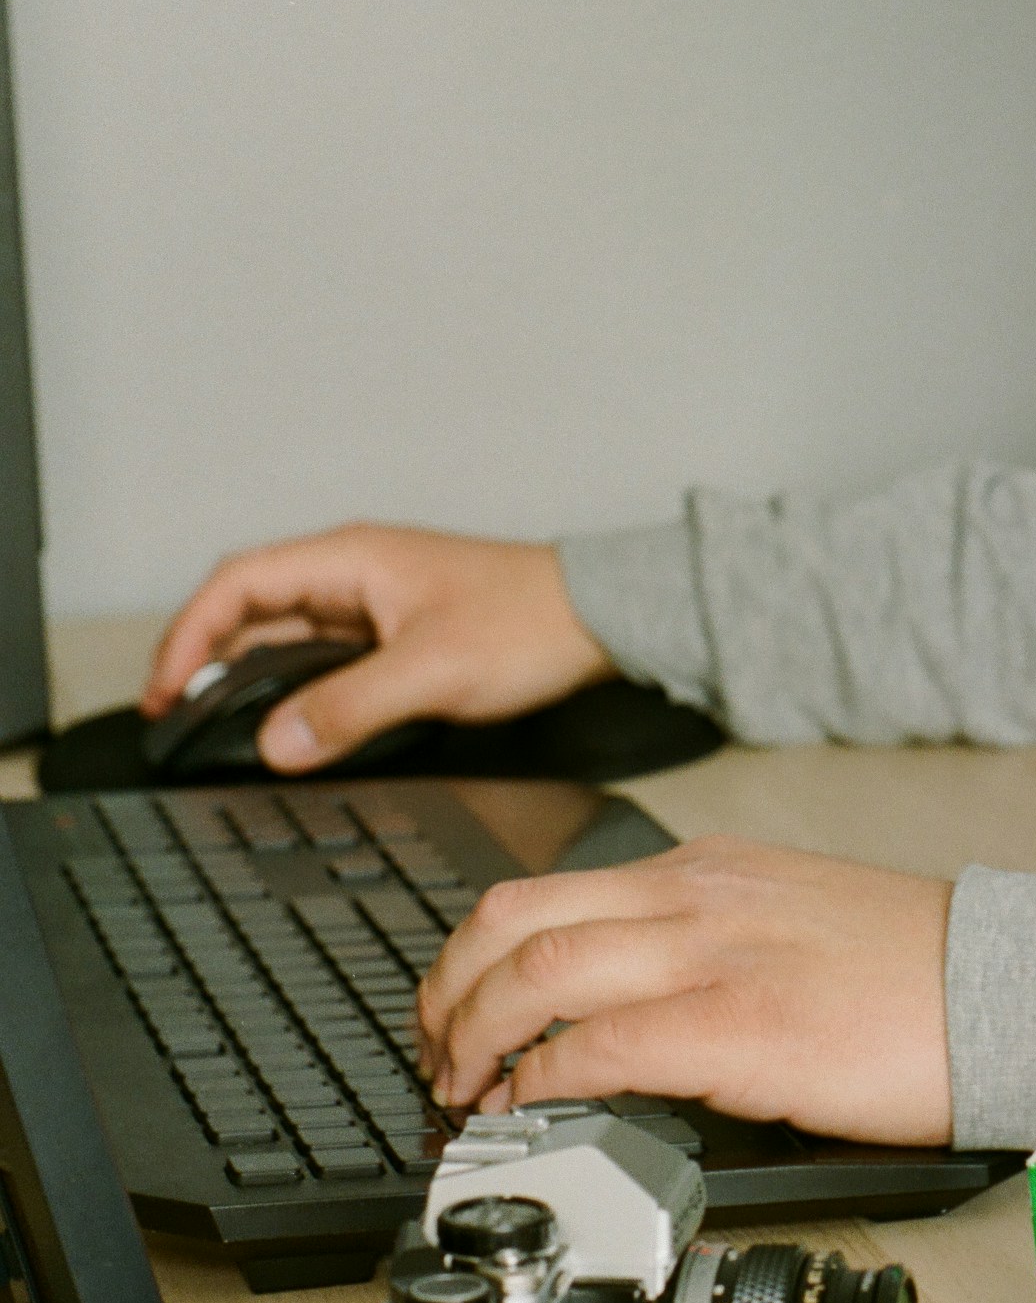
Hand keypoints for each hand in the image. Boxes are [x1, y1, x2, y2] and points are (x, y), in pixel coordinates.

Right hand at [142, 525, 613, 771]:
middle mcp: (354, 573)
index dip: (189, 635)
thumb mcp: (432, 671)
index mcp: (351, 558)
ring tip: (218, 726)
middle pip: (252, 608)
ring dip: (250, 676)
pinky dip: (295, 688)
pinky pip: (326, 657)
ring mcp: (375, 601)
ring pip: (288, 636)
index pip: (238, 584)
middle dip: (206, 658)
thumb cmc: (531, 623)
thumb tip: (275, 744)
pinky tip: (289, 724)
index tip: (165, 692)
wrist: (602, 618)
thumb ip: (348, 708)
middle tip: (177, 717)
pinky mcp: (398, 632)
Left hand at [416, 836, 954, 1146]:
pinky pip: (599, 1045)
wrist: (1009, 985)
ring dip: (475, 1042)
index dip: (473, 959)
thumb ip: (708, 942)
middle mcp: (696, 899)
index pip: (547, 893)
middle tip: (439, 1058)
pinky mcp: (740, 1027)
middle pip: (514, 922)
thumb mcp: (791, 920)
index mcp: (706, 872)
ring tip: (469, 1095)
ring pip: (535, 973)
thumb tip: (632, 1006)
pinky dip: (541, 1082)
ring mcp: (714, 957)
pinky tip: (533, 1112)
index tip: (459, 1011)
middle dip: (447, 996)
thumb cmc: (918, 972)